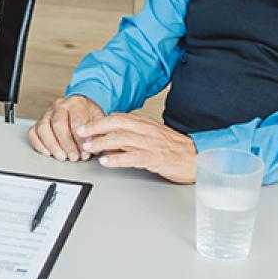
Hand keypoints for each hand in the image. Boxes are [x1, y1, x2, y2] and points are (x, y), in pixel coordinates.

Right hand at [28, 95, 104, 161]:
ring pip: (44, 128)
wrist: (81, 107)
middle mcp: (59, 105)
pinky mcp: (39, 121)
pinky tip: (48, 153)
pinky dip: (39, 144)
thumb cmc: (89, 115)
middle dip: (67, 144)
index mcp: (76, 102)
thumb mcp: (98, 119)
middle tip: (74, 157)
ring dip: (53, 146)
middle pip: (59, 124)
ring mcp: (47, 113)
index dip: (81, 139)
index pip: (76, 120)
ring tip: (62, 157)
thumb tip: (96, 146)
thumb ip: (97, 131)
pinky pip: (33, 132)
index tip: (85, 152)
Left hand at [76, 113, 197, 183]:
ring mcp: (151, 143)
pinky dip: (117, 158)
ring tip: (89, 147)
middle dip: (96, 127)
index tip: (84, 125)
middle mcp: (147, 130)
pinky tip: (106, 161)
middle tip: (81, 133)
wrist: (197, 159)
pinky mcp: (155, 158)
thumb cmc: (174, 149)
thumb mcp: (151, 137)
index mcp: (145, 124)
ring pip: (122, 139)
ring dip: (102, 142)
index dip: (99, 120)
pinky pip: (133, 156)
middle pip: (117, 124)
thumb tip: (109, 141)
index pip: (118, 117)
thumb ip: (131, 137)